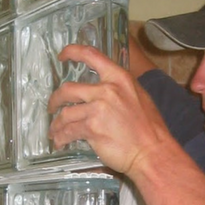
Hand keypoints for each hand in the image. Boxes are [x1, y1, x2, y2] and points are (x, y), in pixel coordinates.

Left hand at [47, 44, 170, 175]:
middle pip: (68, 89)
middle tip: (52, 106)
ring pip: (65, 113)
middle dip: (55, 99)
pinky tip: (60, 142)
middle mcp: (107, 90)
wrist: (152, 152)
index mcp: (119, 78)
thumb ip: (119, 89)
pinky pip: (69, 131)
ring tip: (55, 131)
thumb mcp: (139, 97)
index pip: (91, 55)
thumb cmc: (150, 129)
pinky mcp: (92, 128)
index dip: (72, 52)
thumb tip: (101, 89)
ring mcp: (98, 109)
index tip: (62, 56)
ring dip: (56, 124)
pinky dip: (61, 137)